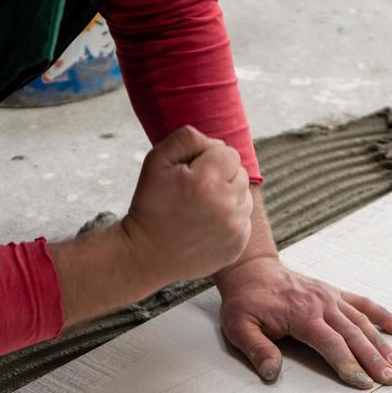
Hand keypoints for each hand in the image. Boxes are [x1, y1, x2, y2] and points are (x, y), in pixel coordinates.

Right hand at [119, 125, 253, 284]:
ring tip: (200, 208)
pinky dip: (230, 219)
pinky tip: (206, 225)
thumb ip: (187, 138)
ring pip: (245, 196)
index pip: (228, 152)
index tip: (190, 174)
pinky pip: (244, 220)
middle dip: (220, 177)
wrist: (146, 254)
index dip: (208, 159)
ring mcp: (235, 228)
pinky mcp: (237, 245)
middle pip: (240, 173)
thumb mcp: (156, 161)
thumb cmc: (150, 204)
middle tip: (194, 192)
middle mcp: (226, 205)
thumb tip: (217, 143)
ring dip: (227, 197)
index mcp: (207, 181)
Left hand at [214, 256, 391, 387]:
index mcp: (301, 314)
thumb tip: (271, 373)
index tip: (363, 383)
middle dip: (374, 360)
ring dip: (382, 344)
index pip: (330, 343)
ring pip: (362, 322)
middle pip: (353, 335)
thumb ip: (256, 349)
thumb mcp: (239, 326)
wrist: (252, 270)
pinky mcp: (335, 293)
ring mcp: (331, 297)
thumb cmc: (245, 301)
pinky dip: (383, 315)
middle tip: (390, 380)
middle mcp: (322, 304)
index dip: (348, 364)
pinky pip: (363, 303)